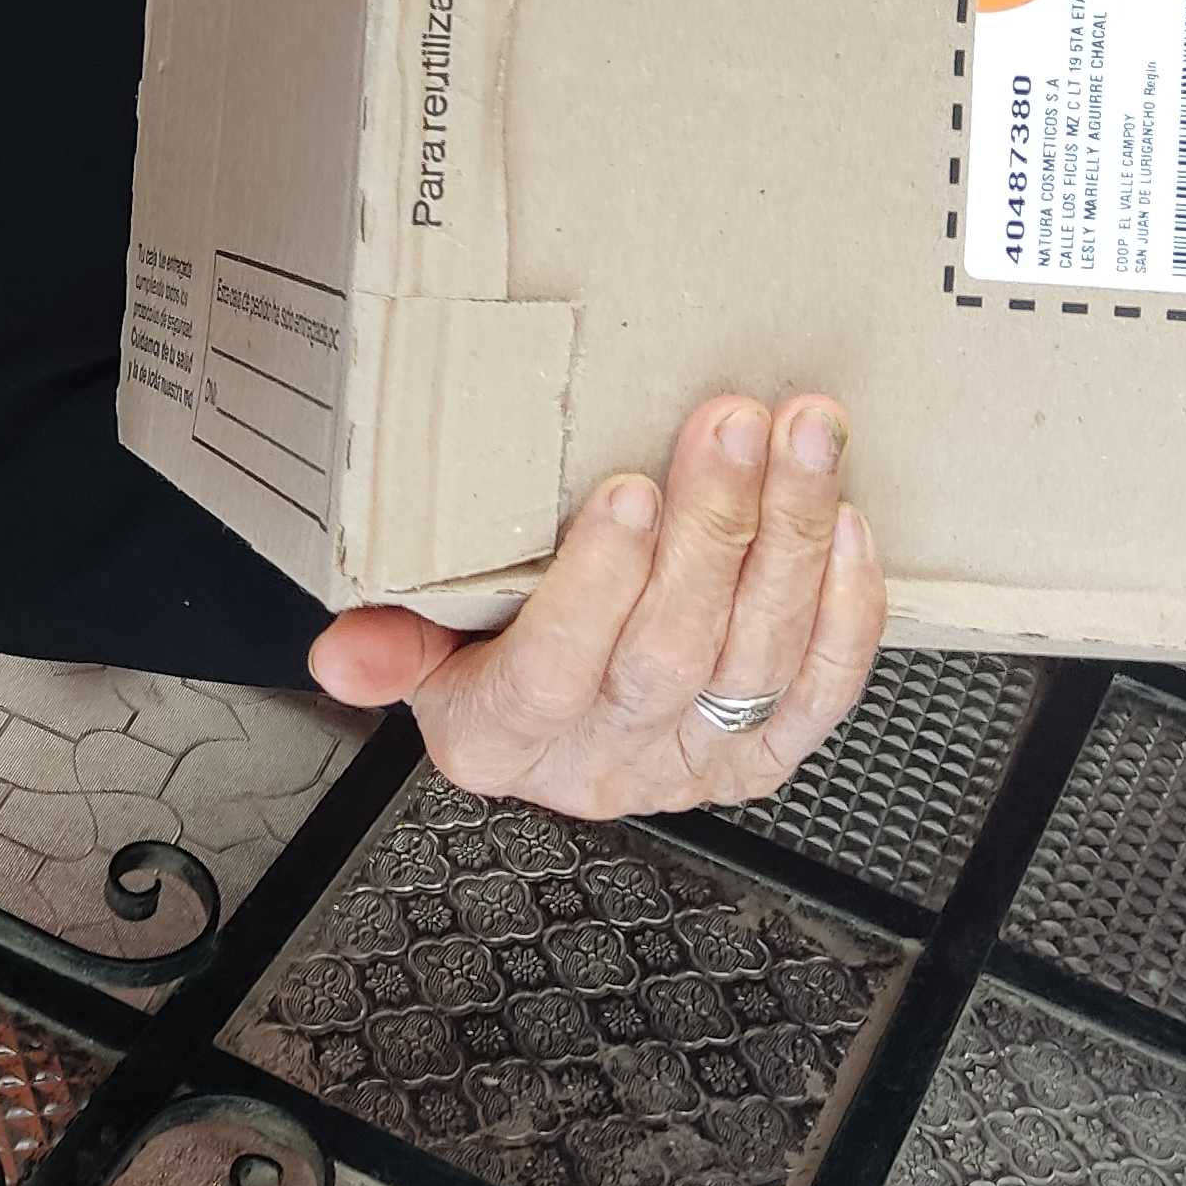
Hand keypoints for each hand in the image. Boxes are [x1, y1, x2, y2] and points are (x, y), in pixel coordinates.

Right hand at [307, 393, 882, 820]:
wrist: (559, 732)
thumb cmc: (490, 659)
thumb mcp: (423, 648)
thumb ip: (390, 643)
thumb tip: (339, 651)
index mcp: (505, 736)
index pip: (554, 670)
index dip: (597, 586)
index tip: (624, 492)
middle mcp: (606, 759)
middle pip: (670, 651)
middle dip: (713, 528)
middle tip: (733, 424)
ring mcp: (694, 760)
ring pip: (756, 657)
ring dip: (789, 537)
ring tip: (802, 438)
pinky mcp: (765, 754)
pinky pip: (820, 691)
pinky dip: (844, 608)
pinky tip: (845, 524)